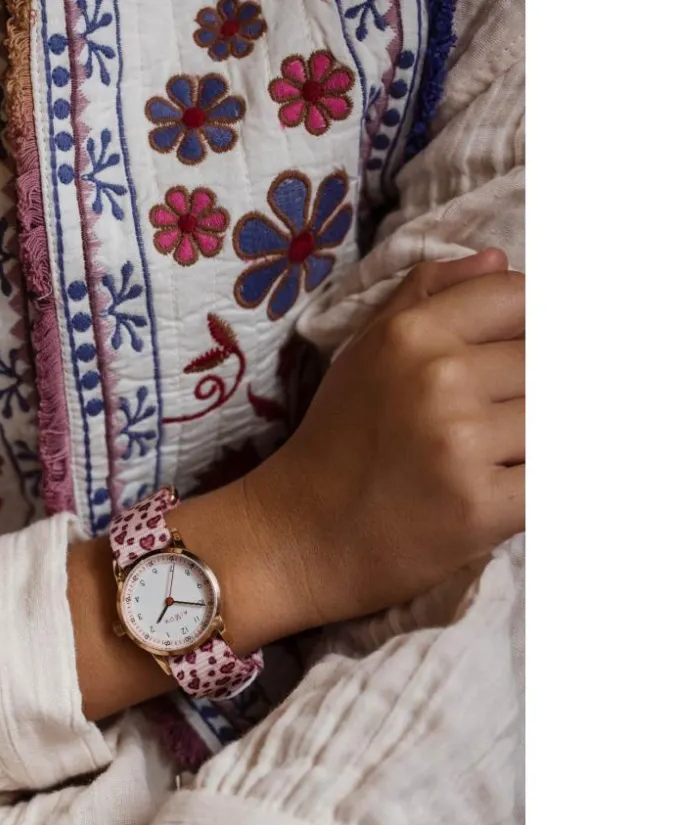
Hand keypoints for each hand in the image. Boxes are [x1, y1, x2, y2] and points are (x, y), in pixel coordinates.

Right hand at [245, 250, 523, 628]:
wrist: (299, 538)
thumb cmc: (335, 444)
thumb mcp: (364, 353)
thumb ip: (426, 297)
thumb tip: (499, 258)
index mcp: (411, 333)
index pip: (519, 298)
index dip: (527, 330)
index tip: (509, 366)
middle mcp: (440, 378)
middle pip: (546, 362)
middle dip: (529, 394)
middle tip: (492, 427)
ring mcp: (461, 443)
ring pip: (554, 421)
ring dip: (533, 445)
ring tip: (491, 464)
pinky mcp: (480, 506)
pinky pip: (550, 482)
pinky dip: (535, 490)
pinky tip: (501, 495)